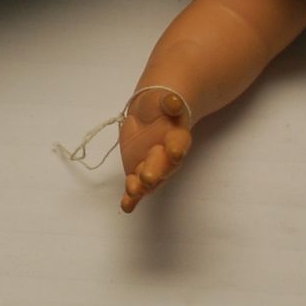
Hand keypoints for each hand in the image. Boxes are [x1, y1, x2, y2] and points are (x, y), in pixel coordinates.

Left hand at [118, 90, 192, 213]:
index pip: (178, 143)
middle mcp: (167, 157)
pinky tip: (127, 206)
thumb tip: (173, 101)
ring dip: (141, 187)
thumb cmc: (161, 107)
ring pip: (148, 180)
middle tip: (148, 177)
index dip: (176, 148)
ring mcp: (152, 167)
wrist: (151, 115)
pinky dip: (131, 198)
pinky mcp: (137, 173)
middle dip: (155, 172)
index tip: (174, 151)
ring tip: (133, 191)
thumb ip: (169, 102)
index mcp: (176, 137)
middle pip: (162, 166)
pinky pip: (135, 187)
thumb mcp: (164, 100)